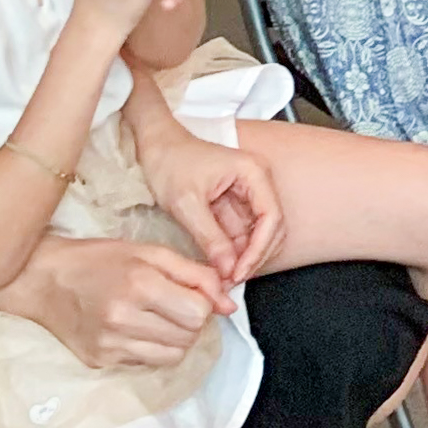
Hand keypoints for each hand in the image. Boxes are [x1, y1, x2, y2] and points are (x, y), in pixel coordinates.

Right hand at [0, 233, 231, 366]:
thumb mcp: (151, 252)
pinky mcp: (99, 360)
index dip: (202, 303)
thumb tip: (228, 302)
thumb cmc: (99, 259)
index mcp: (139, 285)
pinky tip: (137, 328)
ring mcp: (109, 344)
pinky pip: (147, 363)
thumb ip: (196, 274)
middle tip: (174, 303)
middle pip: (188, 336)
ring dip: (175, 338)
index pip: (198, 313)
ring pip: (172, 356)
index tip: (190, 293)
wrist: (42, 279)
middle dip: (190, 320)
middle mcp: (123, 319)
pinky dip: (152, 349)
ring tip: (158, 317)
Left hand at [136, 118, 285, 282]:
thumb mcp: (185, 203)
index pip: (271, 217)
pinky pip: (242, 233)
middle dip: (255, 256)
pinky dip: (234, 252)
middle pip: (272, 228)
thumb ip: (209, 237)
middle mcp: (257, 182)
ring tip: (223, 279)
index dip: (259, 249)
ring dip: (245, 257)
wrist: (155, 146)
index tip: (238, 273)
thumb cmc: (170, 163)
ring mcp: (248, 193)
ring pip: (258, 234)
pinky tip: (220, 267)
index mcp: (253, 173)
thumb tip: (228, 269)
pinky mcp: (235, 204)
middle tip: (231, 281)